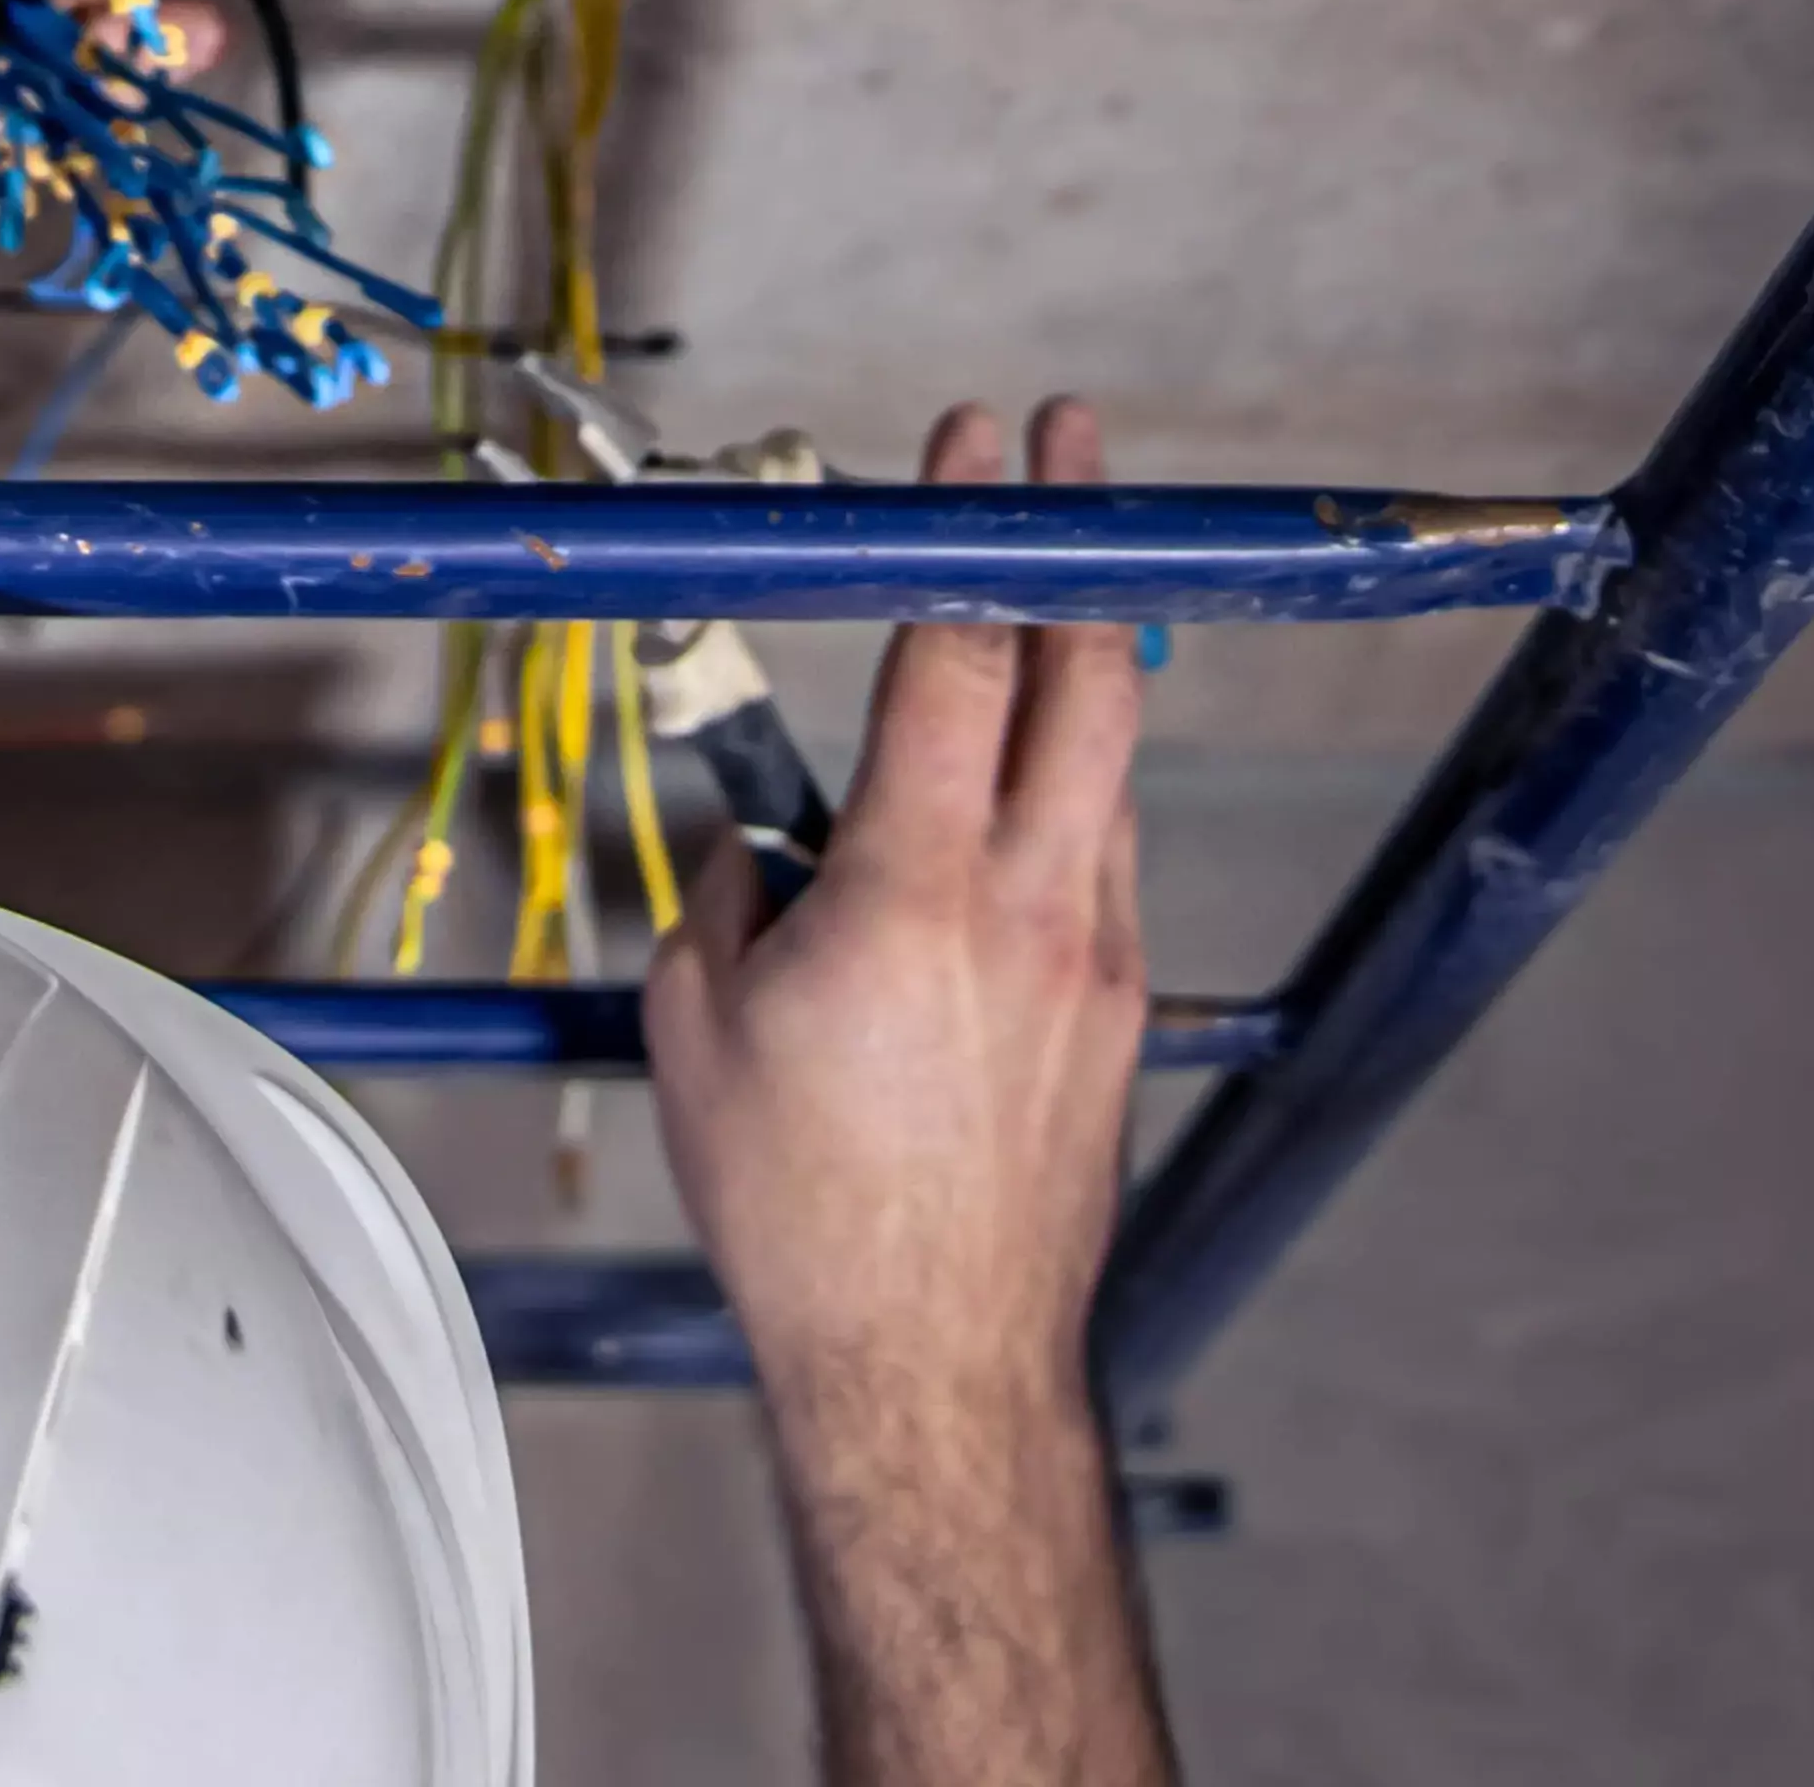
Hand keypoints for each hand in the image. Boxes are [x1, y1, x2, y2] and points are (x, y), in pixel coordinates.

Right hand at [643, 397, 1146, 1466]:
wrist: (930, 1367)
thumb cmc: (805, 1215)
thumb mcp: (698, 1030)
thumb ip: (722, 901)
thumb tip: (752, 855)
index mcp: (913, 892)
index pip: (958, 657)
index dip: (967, 531)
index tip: (972, 446)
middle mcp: (1028, 906)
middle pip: (1087, 675)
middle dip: (1078, 539)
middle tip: (1069, 451)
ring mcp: (1092, 957)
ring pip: (1108, 759)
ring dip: (1084, 653)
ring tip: (1055, 579)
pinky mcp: (1115, 1010)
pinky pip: (1103, 851)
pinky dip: (1077, 780)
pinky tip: (1037, 769)